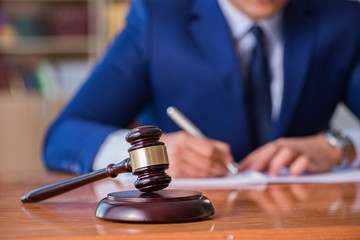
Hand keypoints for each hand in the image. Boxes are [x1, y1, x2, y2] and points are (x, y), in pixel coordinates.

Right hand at [160, 131, 233, 177]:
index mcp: (184, 139)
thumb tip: (230, 158)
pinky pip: (194, 179)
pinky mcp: (174, 177)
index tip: (229, 161)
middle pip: (207, 163)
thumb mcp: (192, 138)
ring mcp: (174, 165)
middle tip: (227, 170)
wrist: (153, 152)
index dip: (222, 157)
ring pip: (202, 173)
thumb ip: (213, 145)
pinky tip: (208, 177)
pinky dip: (204, 179)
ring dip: (214, 175)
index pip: (209, 150)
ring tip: (219, 173)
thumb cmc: (177, 144)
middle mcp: (178, 152)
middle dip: (221, 168)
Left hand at [238, 134, 352, 175]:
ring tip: (272, 176)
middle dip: (260, 160)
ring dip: (277, 164)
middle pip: (271, 149)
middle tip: (253, 171)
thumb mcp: (282, 158)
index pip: (259, 152)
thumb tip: (251, 174)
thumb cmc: (299, 155)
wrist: (324, 148)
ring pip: (286, 153)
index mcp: (276, 147)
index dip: (248, 160)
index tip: (239, 171)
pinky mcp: (311, 157)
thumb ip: (268, 164)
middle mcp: (285, 146)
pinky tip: (293, 175)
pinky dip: (298, 167)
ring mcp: (298, 150)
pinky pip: (304, 160)